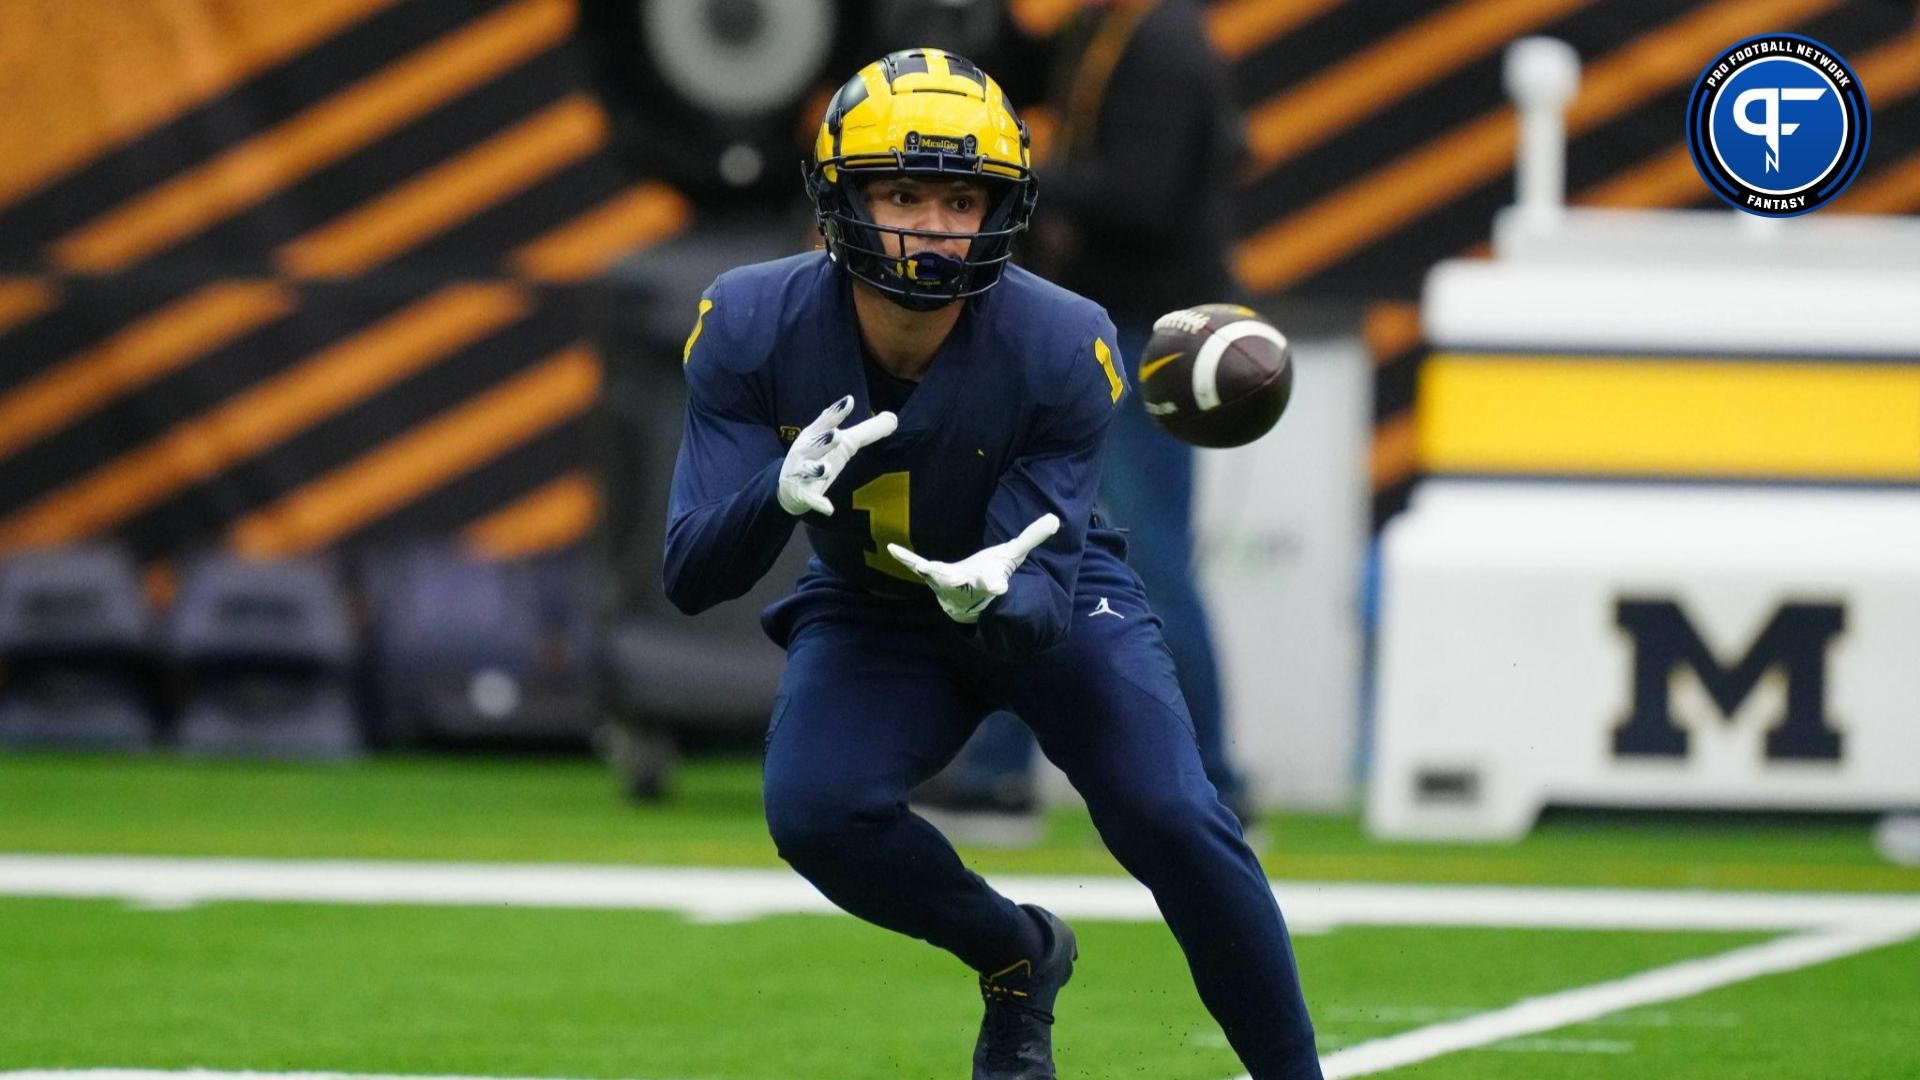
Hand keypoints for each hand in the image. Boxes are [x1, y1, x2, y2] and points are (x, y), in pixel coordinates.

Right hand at [778, 395, 897, 516]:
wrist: (788, 487)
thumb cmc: (819, 457)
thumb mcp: (843, 443)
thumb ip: (867, 431)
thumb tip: (894, 418)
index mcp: (816, 434)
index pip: (826, 421)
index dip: (836, 412)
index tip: (849, 401)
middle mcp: (807, 450)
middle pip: (815, 443)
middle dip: (824, 440)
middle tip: (835, 435)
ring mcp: (803, 472)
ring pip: (809, 469)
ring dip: (816, 469)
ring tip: (824, 469)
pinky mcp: (803, 493)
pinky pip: (810, 498)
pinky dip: (818, 503)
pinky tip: (828, 509)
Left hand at [887, 513, 1059, 622]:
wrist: (970, 596)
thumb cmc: (991, 572)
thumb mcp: (1013, 554)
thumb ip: (1032, 536)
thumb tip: (1054, 519)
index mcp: (990, 579)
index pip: (996, 581)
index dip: (997, 584)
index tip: (999, 587)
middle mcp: (968, 584)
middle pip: (965, 582)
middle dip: (961, 580)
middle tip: (950, 577)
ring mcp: (948, 582)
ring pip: (940, 578)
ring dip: (932, 573)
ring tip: (925, 567)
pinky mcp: (933, 576)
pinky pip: (918, 566)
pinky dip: (906, 558)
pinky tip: (892, 549)